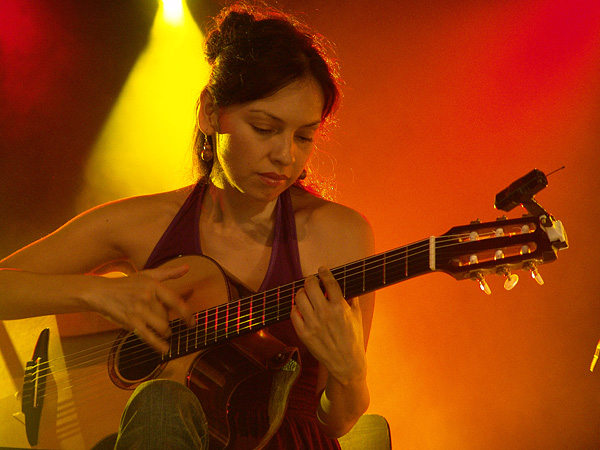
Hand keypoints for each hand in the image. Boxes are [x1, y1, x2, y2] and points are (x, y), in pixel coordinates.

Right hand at [89, 264, 191, 353]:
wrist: (101, 292)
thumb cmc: (127, 284)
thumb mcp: (148, 275)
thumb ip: (169, 273)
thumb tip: (187, 268)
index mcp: (154, 285)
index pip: (176, 301)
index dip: (187, 314)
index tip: (192, 322)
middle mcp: (148, 298)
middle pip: (167, 317)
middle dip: (168, 322)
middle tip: (164, 321)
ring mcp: (139, 311)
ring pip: (162, 327)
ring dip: (165, 332)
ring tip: (164, 332)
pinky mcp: (131, 322)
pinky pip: (149, 336)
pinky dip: (158, 344)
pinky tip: (165, 350)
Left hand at [290, 266, 366, 384]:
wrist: (346, 363)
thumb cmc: (353, 339)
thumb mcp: (357, 317)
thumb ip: (352, 299)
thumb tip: (347, 285)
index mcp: (340, 307)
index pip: (329, 281)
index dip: (324, 272)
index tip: (322, 269)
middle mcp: (325, 313)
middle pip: (310, 285)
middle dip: (311, 280)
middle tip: (312, 282)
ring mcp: (313, 324)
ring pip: (299, 297)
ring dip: (302, 292)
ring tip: (306, 295)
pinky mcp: (304, 334)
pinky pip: (293, 314)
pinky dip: (296, 308)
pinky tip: (301, 309)